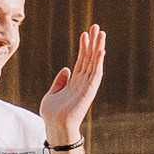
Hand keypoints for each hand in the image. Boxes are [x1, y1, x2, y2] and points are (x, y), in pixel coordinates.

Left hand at [39, 25, 106, 144]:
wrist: (55, 126)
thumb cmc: (52, 114)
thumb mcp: (52, 93)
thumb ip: (60, 81)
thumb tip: (66, 69)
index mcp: (74, 82)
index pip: (82, 61)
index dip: (84, 47)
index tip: (85, 34)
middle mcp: (83, 82)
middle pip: (90, 58)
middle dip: (93, 43)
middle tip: (97, 27)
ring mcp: (87, 86)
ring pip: (95, 63)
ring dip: (98, 48)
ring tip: (101, 33)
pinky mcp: (89, 91)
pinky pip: (96, 74)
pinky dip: (99, 62)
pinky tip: (101, 50)